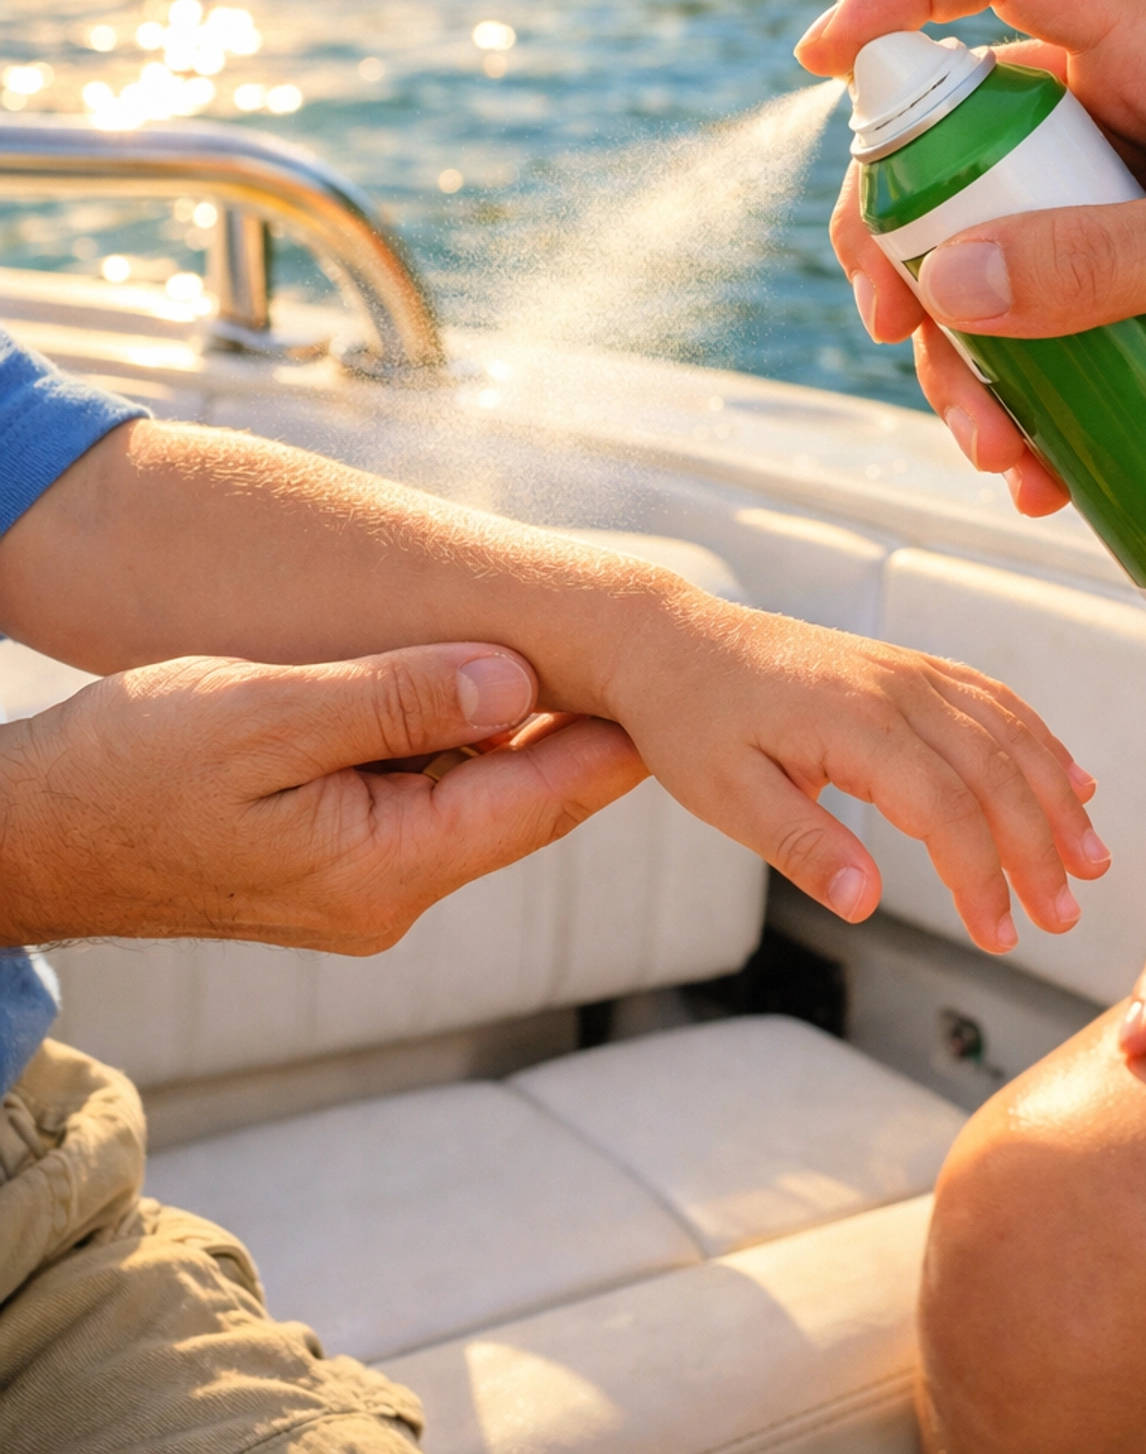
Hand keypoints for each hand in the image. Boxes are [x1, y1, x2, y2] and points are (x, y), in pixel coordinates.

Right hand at [0, 643, 643, 950]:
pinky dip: (457, 740)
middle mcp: (390, 892)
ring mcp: (361, 884)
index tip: (683, 677)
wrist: (32, 834)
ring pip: (477, 795)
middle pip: (525, 800)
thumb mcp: (264, 718)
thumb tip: (515, 681)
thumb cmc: (131, 769)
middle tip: (658, 652)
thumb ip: (393, 698)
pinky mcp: (330, 861)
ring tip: (588, 651)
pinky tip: (477, 683)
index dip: (620, 734)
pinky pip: (425, 796)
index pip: (545, 797)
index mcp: (389, 866)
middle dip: (588, 728)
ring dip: (521, 728)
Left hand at [603, 591, 1109, 951]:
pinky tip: (1070, 779)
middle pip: (994, 772)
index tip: (999, 938)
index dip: (982, 878)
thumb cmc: (690, 722)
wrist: (671, 641)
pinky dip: (1038, 741)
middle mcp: (895, 686)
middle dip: (1039, 848)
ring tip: (1091, 860)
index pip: (946, 809)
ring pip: (1007, 732)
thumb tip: (867, 906)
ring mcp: (906, 669)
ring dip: (1055, 796)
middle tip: (1062, 918)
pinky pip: (990, 700)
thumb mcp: (726, 797)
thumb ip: (803, 847)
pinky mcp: (905, 666)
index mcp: (854, 721)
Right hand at [796, 0, 1145, 509]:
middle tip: (897, 325)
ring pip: (989, 263)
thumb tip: (956, 286)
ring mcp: (1130, 218)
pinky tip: (1040, 473)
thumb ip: (1106, 262)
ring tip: (992, 443)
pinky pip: (1051, 345)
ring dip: (963, 356)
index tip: (818, 60)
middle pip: (958, 148)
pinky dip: (1027, 409)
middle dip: (907, 243)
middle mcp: (1121, 122)